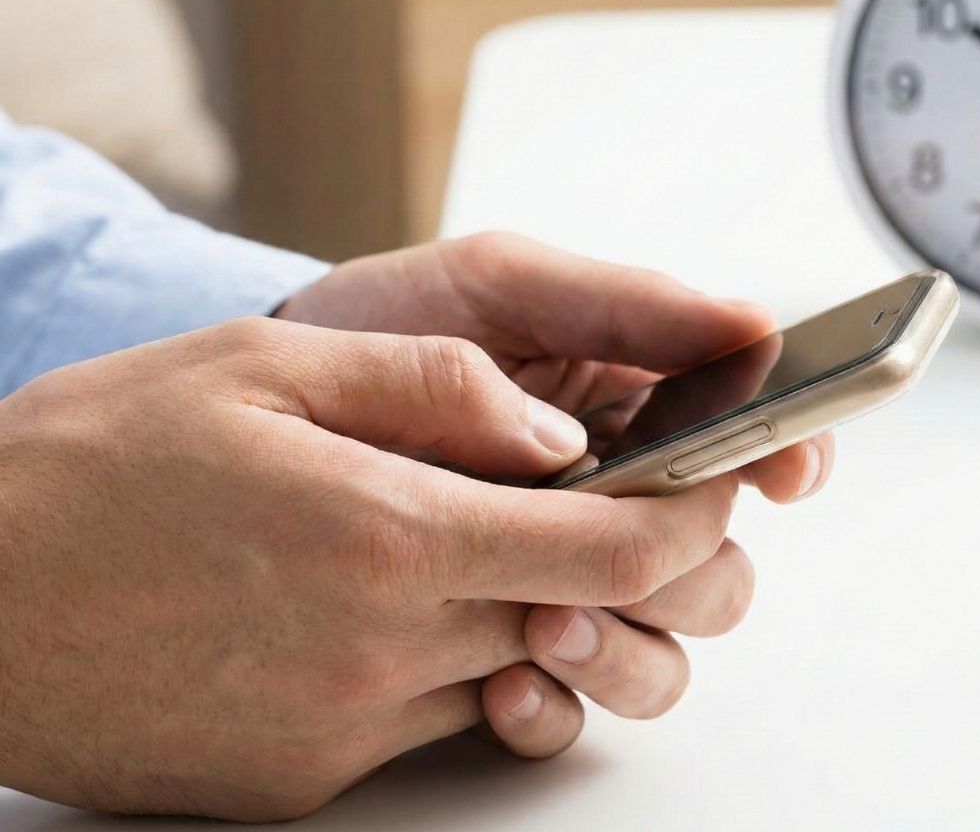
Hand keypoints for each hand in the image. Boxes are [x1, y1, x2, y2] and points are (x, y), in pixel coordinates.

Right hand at [0, 318, 749, 819]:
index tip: (716, 482)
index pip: (613, 547)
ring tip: (495, 534)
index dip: (690, 516)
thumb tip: (552, 431)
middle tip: (623, 498)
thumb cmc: (99, 458)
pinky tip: (404, 595)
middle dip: (636, 562)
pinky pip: (437, 716)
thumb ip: (433, 388)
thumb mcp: (266, 368)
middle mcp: (382, 648)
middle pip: (586, 616)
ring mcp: (344, 726)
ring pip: (519, 668)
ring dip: (542, 605)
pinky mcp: (305, 774)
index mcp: (388, 533)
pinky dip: (460, 655)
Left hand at [279, 232, 834, 755]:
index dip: (786, 458)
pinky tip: (504, 680)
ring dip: (626, 649)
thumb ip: (625, 304)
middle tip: (626, 552)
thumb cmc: (389, 322)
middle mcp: (611, 500)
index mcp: (631, 409)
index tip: (781, 469)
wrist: (278, 398)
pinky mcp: (497, 640)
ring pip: (661, 651)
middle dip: (686, 569)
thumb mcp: (501, 287)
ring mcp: (557, 574)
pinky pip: (566, 705)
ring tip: (547, 621)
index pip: (750, 445)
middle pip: (715, 566)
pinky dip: (553, 705)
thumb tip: (755, 327)